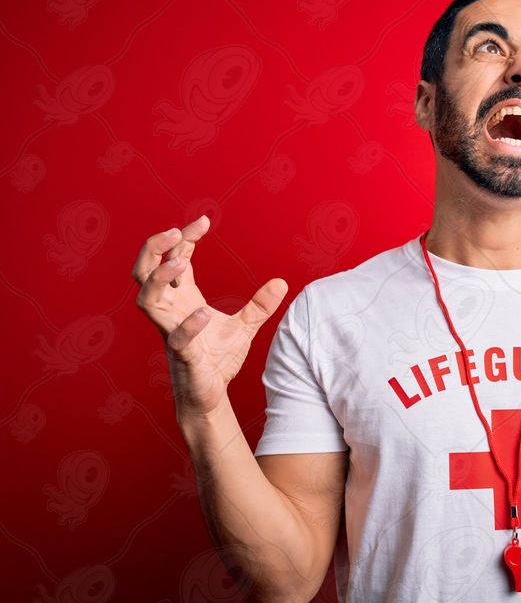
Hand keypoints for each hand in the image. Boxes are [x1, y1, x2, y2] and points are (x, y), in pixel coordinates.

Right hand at [133, 216, 287, 417]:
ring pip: (146, 299)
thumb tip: (282, 282)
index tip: (204, 220)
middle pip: (144, 271)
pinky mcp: (181, 354)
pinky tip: (204, 313)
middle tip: (175, 231)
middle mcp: (170, 310)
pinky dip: (188, 324)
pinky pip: (175, 336)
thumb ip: (260, 305)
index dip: (184, 237)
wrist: (211, 395)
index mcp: (182, 298)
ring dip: (160, 278)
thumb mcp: (245, 326)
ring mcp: (171, 331)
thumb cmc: (218, 359)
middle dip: (154, 248)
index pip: (174, 259)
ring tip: (181, 263)